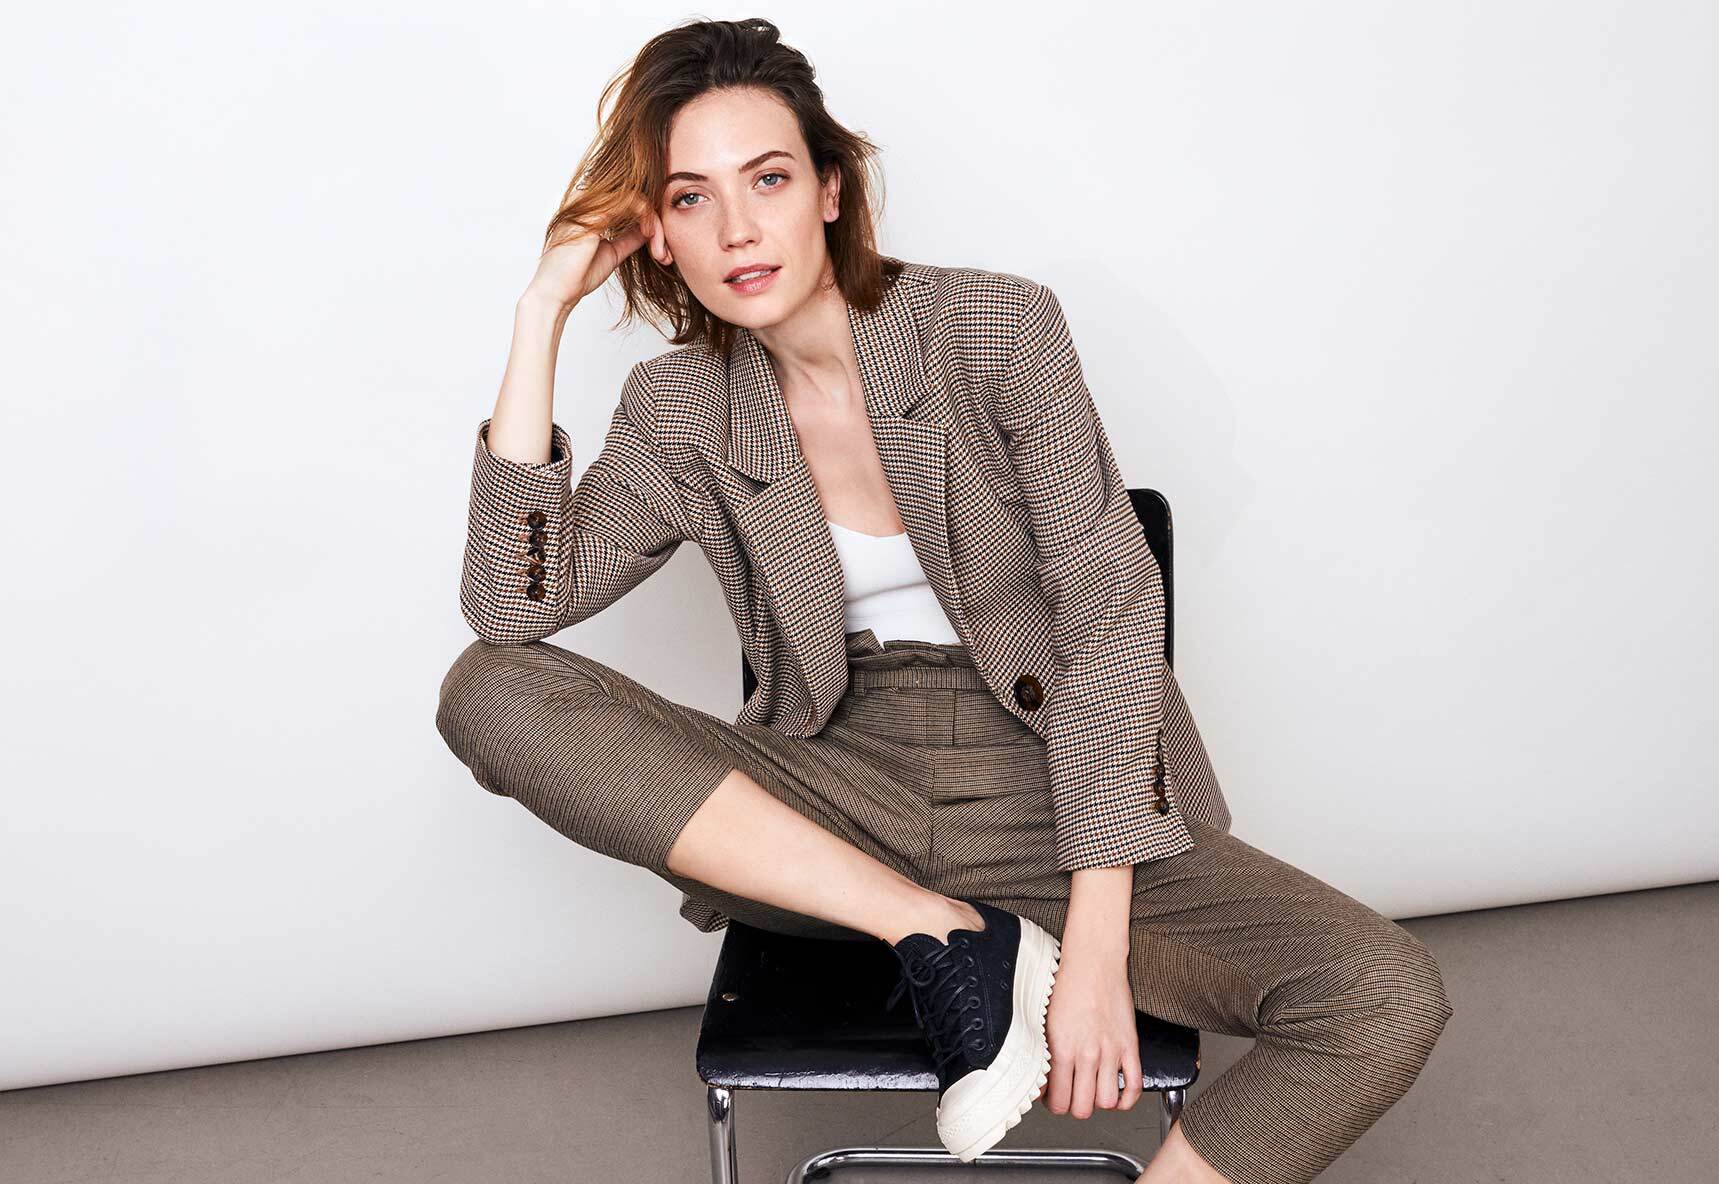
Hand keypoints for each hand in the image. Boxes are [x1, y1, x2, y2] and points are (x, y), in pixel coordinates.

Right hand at [523, 193, 664, 311]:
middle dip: (656, 223)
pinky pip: (631, 202)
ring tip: (659, 249)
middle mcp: (586, 199)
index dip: (648, 221)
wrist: (558, 293)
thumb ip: (628, 237)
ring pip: (636, 199)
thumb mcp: (612, 252)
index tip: (660, 249)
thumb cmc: (578, 275)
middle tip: (664, 252)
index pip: (627, 201)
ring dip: (654, 223)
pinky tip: (651, 237)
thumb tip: (647, 229)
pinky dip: (647, 219)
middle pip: (634, 198)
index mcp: (588, 207)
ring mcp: (587, 203)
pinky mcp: (593, 212)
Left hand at [1042, 946, 1141, 1117]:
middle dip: (1075, 1107)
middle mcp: (1088, 1054)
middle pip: (1083, 1107)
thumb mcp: (1045, 1020)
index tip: (1054, 1098)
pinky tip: (1117, 1095)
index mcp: (1062, 1049)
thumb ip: (1043, 1053)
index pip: (1058, 1100)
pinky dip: (1127, 1099)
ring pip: (1107, 1101)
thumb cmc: (1068, 986)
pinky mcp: (1130, 1046)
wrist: (1094, 962)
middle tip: (1071, 1096)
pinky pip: (1134, 1086)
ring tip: (1092, 1092)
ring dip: (1099, 1103)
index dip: (1054, 1105)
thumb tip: (1041, 1081)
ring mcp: (1111, 1051)